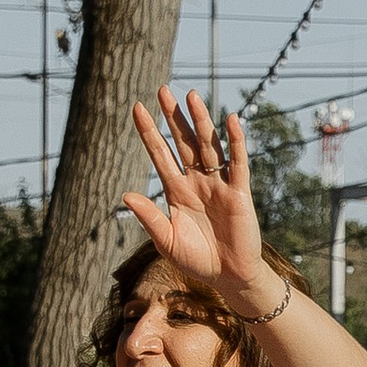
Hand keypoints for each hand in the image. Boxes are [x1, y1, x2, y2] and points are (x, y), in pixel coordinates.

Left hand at [124, 91, 272, 299]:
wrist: (228, 277)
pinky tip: (231, 120)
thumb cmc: (196, 260)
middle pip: (183, 142)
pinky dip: (236, 142)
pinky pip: (238, 162)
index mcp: (176, 191)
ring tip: (191, 95)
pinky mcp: (239, 192)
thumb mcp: (167, 241)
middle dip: (173, 117)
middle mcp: (197, 182)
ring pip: (208, 146)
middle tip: (162, 90)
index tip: (137, 108)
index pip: (160, 155)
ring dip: (201, 121)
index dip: (149, 132)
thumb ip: (149, 217)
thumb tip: (126, 195)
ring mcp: (219, 184)